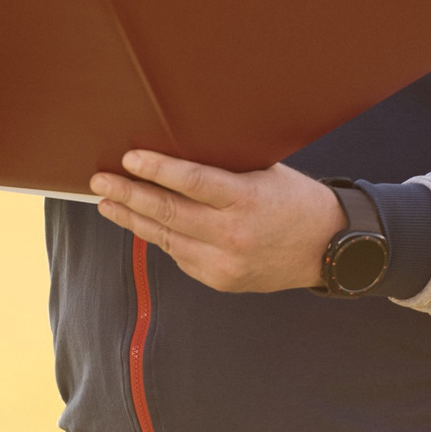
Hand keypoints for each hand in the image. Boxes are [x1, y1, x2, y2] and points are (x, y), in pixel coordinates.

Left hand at [91, 151, 344, 292]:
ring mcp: (225, 263)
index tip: (129, 159)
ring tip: (108, 203)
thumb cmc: (296, 202)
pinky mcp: (221, 280)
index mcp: (246, 200)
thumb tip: (177, 150)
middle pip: (169, 213)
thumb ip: (225, 168)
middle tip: (101, 182)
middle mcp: (233, 235)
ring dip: (133, 219)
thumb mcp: (266, 173)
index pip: (192, 183)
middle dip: (128, 195)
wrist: (329, 249)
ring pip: (166, 238)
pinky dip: (160, 237)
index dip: (156, 170)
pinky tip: (142, 223)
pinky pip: (180, 256)